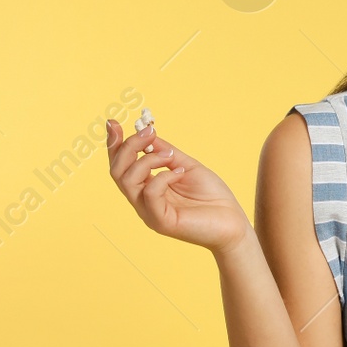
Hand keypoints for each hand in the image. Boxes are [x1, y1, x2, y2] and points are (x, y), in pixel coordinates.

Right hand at [105, 118, 248, 252]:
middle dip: (128, 146)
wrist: (233, 224)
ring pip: (127, 181)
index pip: (120, 166)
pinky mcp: (161, 222)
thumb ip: (166, 152)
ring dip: (147, 160)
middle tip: (148, 132)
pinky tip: (180, 173)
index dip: (114, 144)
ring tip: (171, 156)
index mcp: (147, 188)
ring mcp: (150, 213)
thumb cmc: (211, 197)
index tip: (113, 122)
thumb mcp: (186, 166)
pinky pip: (150, 193)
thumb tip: (147, 134)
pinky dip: (163, 177)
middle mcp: (143, 201)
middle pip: (117, 172)